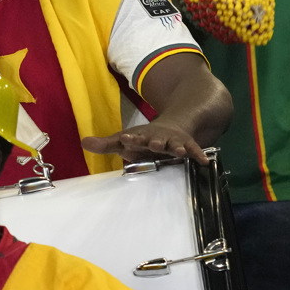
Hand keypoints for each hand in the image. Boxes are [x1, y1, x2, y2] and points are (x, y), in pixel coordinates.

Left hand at [83, 120, 208, 164]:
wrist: (171, 127)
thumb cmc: (144, 139)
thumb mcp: (126, 141)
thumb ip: (106, 144)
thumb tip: (84, 142)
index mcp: (141, 138)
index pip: (134, 138)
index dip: (130, 140)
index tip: (125, 139)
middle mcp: (158, 138)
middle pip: (157, 140)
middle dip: (156, 142)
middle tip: (155, 144)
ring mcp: (173, 142)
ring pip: (176, 145)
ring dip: (177, 148)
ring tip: (181, 152)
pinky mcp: (186, 146)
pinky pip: (194, 151)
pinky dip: (199, 155)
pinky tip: (205, 162)